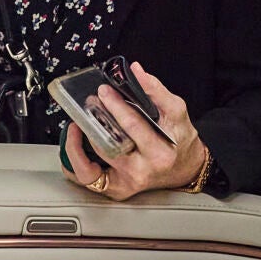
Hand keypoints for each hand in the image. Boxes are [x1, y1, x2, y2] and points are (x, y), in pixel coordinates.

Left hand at [60, 62, 209, 200]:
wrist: (186, 167)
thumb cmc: (180, 139)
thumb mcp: (176, 111)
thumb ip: (155, 90)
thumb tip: (135, 70)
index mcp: (159, 152)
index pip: (133, 126)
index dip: (116, 106)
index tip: (104, 91)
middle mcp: (141, 172)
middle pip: (108, 147)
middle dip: (94, 122)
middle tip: (90, 103)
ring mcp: (126, 184)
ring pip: (90, 170)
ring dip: (77, 144)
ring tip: (76, 125)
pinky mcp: (117, 189)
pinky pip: (87, 178)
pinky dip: (75, 161)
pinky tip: (75, 144)